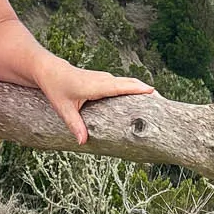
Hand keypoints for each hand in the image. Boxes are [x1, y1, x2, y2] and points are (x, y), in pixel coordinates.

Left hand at [34, 59, 155, 144]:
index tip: (154, 92)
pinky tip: (141, 95)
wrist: (50, 70)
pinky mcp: (104, 78)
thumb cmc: (56, 88)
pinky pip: (122, 82)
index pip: (121, 87)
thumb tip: (82, 143)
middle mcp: (103, 79)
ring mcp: (104, 77)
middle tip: (164, 100)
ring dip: (141, 88)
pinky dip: (133, 87)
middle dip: (146, 89)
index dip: (137, 89)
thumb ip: (75, 125)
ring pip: (127, 82)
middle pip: (130, 83)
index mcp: (96, 86)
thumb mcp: (64, 108)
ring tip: (158, 99)